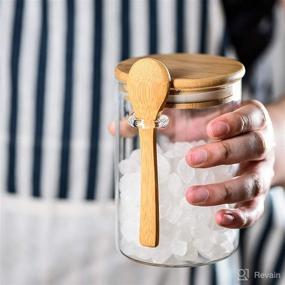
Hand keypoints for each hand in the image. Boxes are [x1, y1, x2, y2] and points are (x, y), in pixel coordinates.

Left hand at [185, 100, 274, 228]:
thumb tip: (137, 122)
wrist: (242, 144)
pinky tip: (219, 219)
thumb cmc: (214, 128)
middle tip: (191, 160)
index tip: (211, 129)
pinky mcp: (257, 196)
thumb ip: (173, 116)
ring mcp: (261, 172)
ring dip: (224, 191)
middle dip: (222, 154)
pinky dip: (239, 217)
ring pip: (252, 182)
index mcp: (251, 119)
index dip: (234, 123)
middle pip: (252, 147)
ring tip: (192, 196)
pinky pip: (254, 209)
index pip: (249, 117)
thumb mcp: (198, 116)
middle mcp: (261, 145)